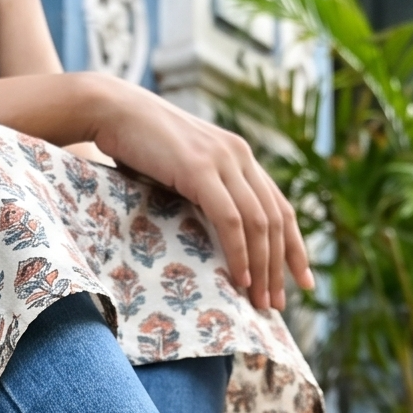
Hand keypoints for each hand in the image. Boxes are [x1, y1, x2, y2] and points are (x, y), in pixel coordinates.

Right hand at [87, 79, 313, 312]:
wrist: (111, 109)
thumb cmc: (137, 144)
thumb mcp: (181, 169)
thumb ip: (202, 192)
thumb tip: (209, 236)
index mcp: (239, 155)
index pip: (280, 206)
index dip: (294, 246)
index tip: (302, 280)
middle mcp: (239, 155)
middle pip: (276, 219)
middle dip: (280, 266)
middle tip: (276, 303)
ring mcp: (221, 160)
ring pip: (258, 222)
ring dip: (262, 266)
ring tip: (260, 300)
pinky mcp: (200, 169)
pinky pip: (230, 219)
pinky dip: (239, 251)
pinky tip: (240, 278)